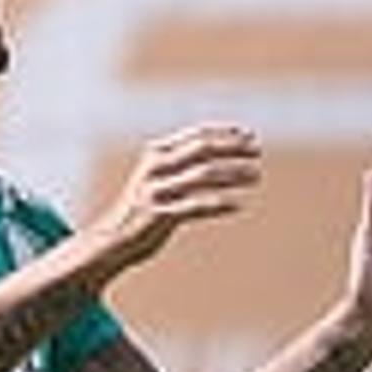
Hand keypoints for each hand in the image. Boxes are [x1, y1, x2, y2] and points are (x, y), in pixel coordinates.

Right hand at [92, 121, 264, 263]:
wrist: (113, 239)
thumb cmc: (146, 206)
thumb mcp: (160, 176)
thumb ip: (184, 161)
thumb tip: (225, 147)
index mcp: (156, 153)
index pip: (196, 135)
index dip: (225, 133)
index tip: (249, 134)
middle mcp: (155, 168)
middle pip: (202, 150)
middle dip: (233, 147)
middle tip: (257, 151)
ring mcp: (157, 191)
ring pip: (203, 175)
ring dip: (234, 173)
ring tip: (257, 175)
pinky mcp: (160, 215)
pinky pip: (197, 207)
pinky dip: (221, 204)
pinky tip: (239, 205)